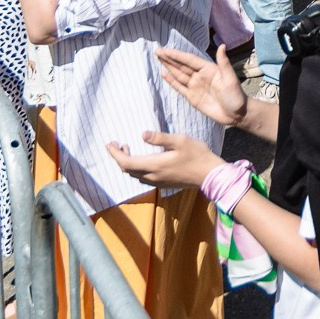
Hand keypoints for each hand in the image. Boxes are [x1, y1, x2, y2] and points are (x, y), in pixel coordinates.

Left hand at [107, 129, 225, 191]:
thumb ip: (159, 138)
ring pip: (135, 175)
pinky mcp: (164, 183)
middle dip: (119, 157)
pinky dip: (137, 168)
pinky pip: (143, 178)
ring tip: (128, 149)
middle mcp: (153, 176)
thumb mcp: (180, 140)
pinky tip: (143, 159)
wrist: (210, 175)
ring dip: (128, 163)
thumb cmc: (197, 155)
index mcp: (154, 165)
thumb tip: (141, 134)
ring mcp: (158, 182)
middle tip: (118, 144)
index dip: (115, 154)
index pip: (126, 163)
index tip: (109, 143)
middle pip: (127, 170)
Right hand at [153, 45, 251, 127]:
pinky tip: (164, 74)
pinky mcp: (193, 97)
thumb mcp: (230, 79)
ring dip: (169, 67)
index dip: (176, 55)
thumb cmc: (236, 96)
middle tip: (157, 51)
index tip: (164, 50)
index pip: (188, 60)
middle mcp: (200, 76)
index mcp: (208, 69)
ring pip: (179, 75)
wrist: (237, 114)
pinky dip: (172, 81)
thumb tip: (222, 46)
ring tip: (159, 59)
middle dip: (169, 58)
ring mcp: (195, 86)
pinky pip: (180, 87)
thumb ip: (224, 63)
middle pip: (181, 65)